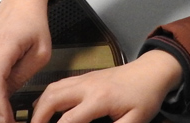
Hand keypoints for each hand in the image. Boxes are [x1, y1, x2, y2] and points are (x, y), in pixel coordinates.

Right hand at [30, 50, 182, 122]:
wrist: (152, 71)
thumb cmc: (145, 97)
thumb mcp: (136, 121)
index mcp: (99, 99)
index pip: (67, 121)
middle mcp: (87, 86)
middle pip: (52, 99)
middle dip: (37, 118)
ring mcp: (85, 79)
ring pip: (52, 88)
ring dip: (40, 106)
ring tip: (36, 122)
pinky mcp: (85, 76)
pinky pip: (59, 84)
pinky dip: (48, 96)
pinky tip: (47, 108)